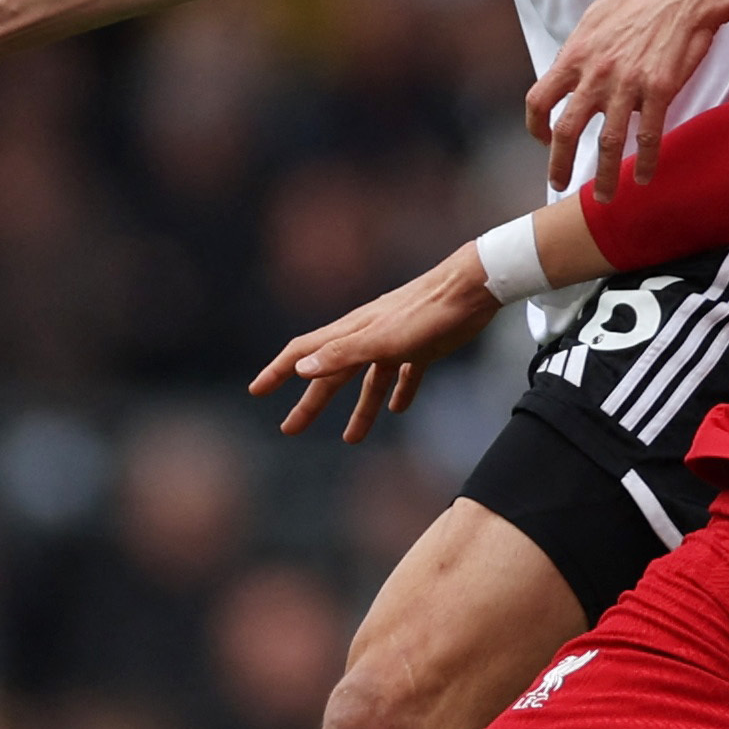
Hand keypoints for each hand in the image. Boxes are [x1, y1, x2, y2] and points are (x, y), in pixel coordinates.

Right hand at [249, 249, 501, 441]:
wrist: (472, 289)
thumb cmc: (426, 313)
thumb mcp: (380, 339)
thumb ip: (341, 354)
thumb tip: (300, 369)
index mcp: (351, 333)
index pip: (304, 353)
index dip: (277, 371)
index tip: (257, 390)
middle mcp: (367, 337)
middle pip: (332, 374)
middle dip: (310, 403)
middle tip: (290, 428)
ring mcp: (395, 343)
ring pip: (369, 381)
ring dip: (359, 409)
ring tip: (352, 438)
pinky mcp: (422, 347)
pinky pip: (404, 375)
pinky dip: (399, 392)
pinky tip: (399, 408)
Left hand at [528, 0, 718, 187]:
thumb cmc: (641, 4)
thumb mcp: (595, 17)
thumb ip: (577, 48)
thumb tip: (565, 69)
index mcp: (575, 56)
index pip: (538, 99)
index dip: (536, 126)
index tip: (544, 140)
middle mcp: (596, 74)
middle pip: (566, 131)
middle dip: (559, 165)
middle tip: (560, 183)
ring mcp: (628, 84)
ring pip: (608, 143)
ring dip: (603, 176)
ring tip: (604, 198)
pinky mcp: (659, 91)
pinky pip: (648, 137)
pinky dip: (644, 162)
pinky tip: (643, 178)